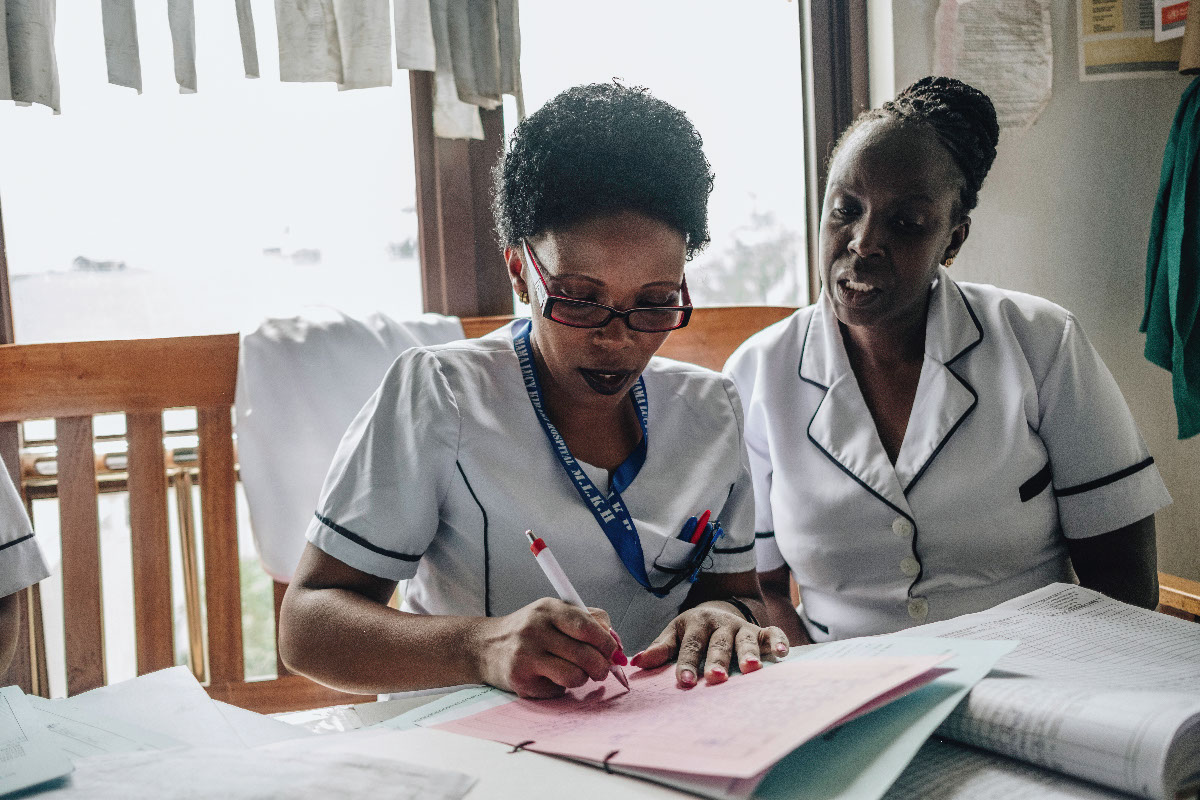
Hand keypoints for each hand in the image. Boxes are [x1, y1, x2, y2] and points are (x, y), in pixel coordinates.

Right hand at [475, 598, 623, 698]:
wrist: (485, 646)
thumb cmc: (528, 631)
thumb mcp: (553, 614)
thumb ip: (587, 621)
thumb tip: (616, 643)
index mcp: (548, 609)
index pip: (587, 626)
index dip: (607, 642)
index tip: (614, 652)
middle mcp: (535, 630)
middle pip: (585, 655)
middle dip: (601, 667)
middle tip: (600, 669)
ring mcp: (526, 656)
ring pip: (575, 676)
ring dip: (581, 679)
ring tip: (573, 673)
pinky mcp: (521, 680)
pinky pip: (557, 691)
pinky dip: (560, 688)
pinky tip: (548, 678)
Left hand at [630, 602, 788, 687]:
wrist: (716, 611)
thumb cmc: (692, 632)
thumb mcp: (674, 635)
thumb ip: (659, 650)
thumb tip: (635, 662)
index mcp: (695, 624)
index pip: (690, 647)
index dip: (687, 664)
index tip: (685, 682)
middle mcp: (719, 624)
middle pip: (718, 644)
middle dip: (717, 661)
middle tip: (716, 677)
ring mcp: (741, 627)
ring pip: (745, 640)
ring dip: (747, 653)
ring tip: (750, 668)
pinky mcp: (759, 631)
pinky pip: (772, 633)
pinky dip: (778, 642)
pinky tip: (782, 654)